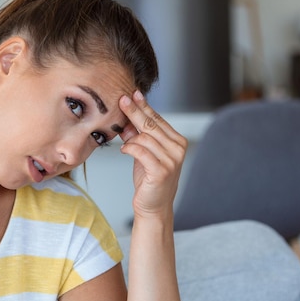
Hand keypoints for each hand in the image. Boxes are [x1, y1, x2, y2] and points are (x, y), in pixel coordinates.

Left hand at [118, 90, 186, 219]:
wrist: (153, 206)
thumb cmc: (149, 179)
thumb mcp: (143, 154)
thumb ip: (138, 137)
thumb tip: (125, 120)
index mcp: (177, 142)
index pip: (158, 119)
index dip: (143, 106)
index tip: (132, 94)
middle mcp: (177, 149)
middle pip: (151, 125)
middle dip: (134, 111)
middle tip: (122, 100)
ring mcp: (172, 160)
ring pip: (145, 138)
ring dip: (130, 137)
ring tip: (123, 140)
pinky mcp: (161, 171)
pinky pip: (141, 152)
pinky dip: (130, 148)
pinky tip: (124, 150)